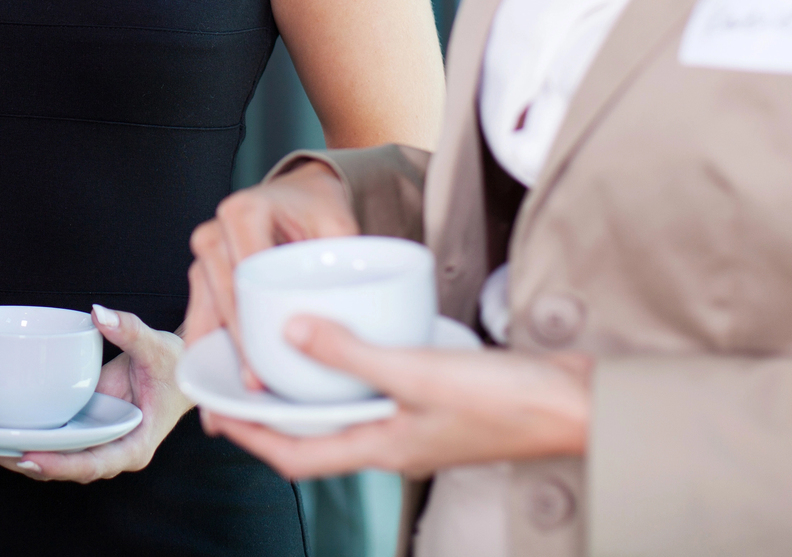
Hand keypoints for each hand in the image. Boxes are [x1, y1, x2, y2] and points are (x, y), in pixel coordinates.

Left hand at [0, 305, 191, 483]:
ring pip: (47, 456)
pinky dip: (18, 435)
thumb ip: (129, 330)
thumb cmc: (176, 366)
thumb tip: (100, 314)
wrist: (179, 367)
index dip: (58, 464)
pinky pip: (46, 437)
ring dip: (9, 453)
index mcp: (132, 446)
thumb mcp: (157, 346)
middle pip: (59, 466)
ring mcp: (91, 441)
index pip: (92, 464)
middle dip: (18, 461)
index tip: (27, 456)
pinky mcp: (79, 426)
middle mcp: (107, 450)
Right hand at [186, 162, 357, 385]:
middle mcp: (215, 233)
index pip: (244, 272)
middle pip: (222, 297)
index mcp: (243, 212)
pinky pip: (201, 317)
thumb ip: (342, 256)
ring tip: (232, 392)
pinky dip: (211, 350)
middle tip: (254, 383)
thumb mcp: (336, 221)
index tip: (266, 353)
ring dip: (217, 353)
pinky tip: (218, 382)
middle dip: (236, 344)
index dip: (252, 317)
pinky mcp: (204, 278)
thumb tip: (346, 305)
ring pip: (204, 312)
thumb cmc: (314, 208)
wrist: (297, 195)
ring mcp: (205, 257)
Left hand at [201, 315, 590, 479]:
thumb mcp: (418, 372)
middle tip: (237, 382)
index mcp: (383, 449)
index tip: (216, 414)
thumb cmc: (506, 402)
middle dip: (272, 415)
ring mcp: (416, 425)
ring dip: (310, 391)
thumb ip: (354, 353)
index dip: (252, 438)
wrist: (575, 404)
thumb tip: (291, 335)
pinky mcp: (437, 402)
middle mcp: (393, 443)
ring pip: (346, 413)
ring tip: (279, 357)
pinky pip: (378, 390)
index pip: (297, 455)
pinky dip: (352, 369)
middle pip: (316, 436)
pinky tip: (351, 338)